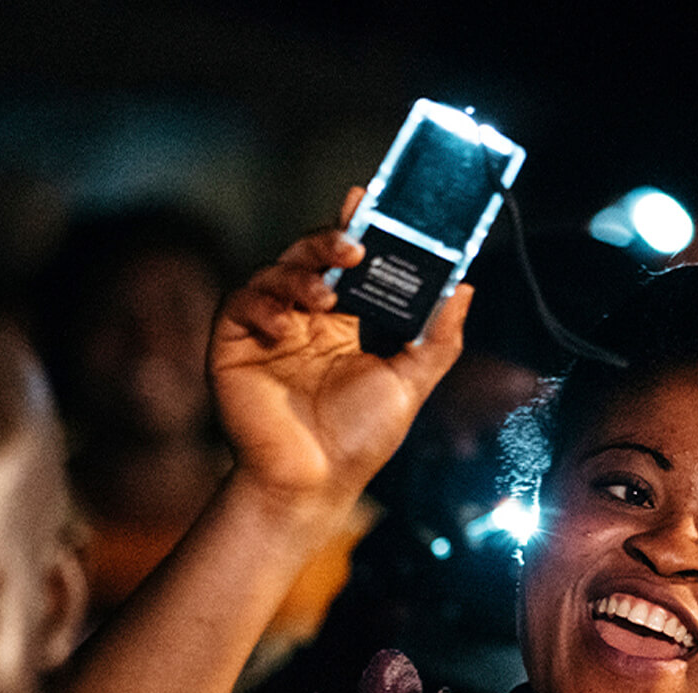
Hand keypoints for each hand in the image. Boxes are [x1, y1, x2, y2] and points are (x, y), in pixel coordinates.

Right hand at [210, 189, 469, 506]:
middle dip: (329, 243)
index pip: (350, 263)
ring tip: (325, 297)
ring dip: (300, 274)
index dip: (357, 229)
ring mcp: (267, 329)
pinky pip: (241, 304)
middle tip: (352, 246)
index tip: (367, 200)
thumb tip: (464, 287)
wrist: (312, 486)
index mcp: (345, 323)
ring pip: (275, 272)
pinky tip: (285, 327)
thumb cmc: (358, 440)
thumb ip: (438, 337)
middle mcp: (304, 318)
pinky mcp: (233, 344)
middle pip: (310, 257)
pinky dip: (263, 306)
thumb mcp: (410, 383)